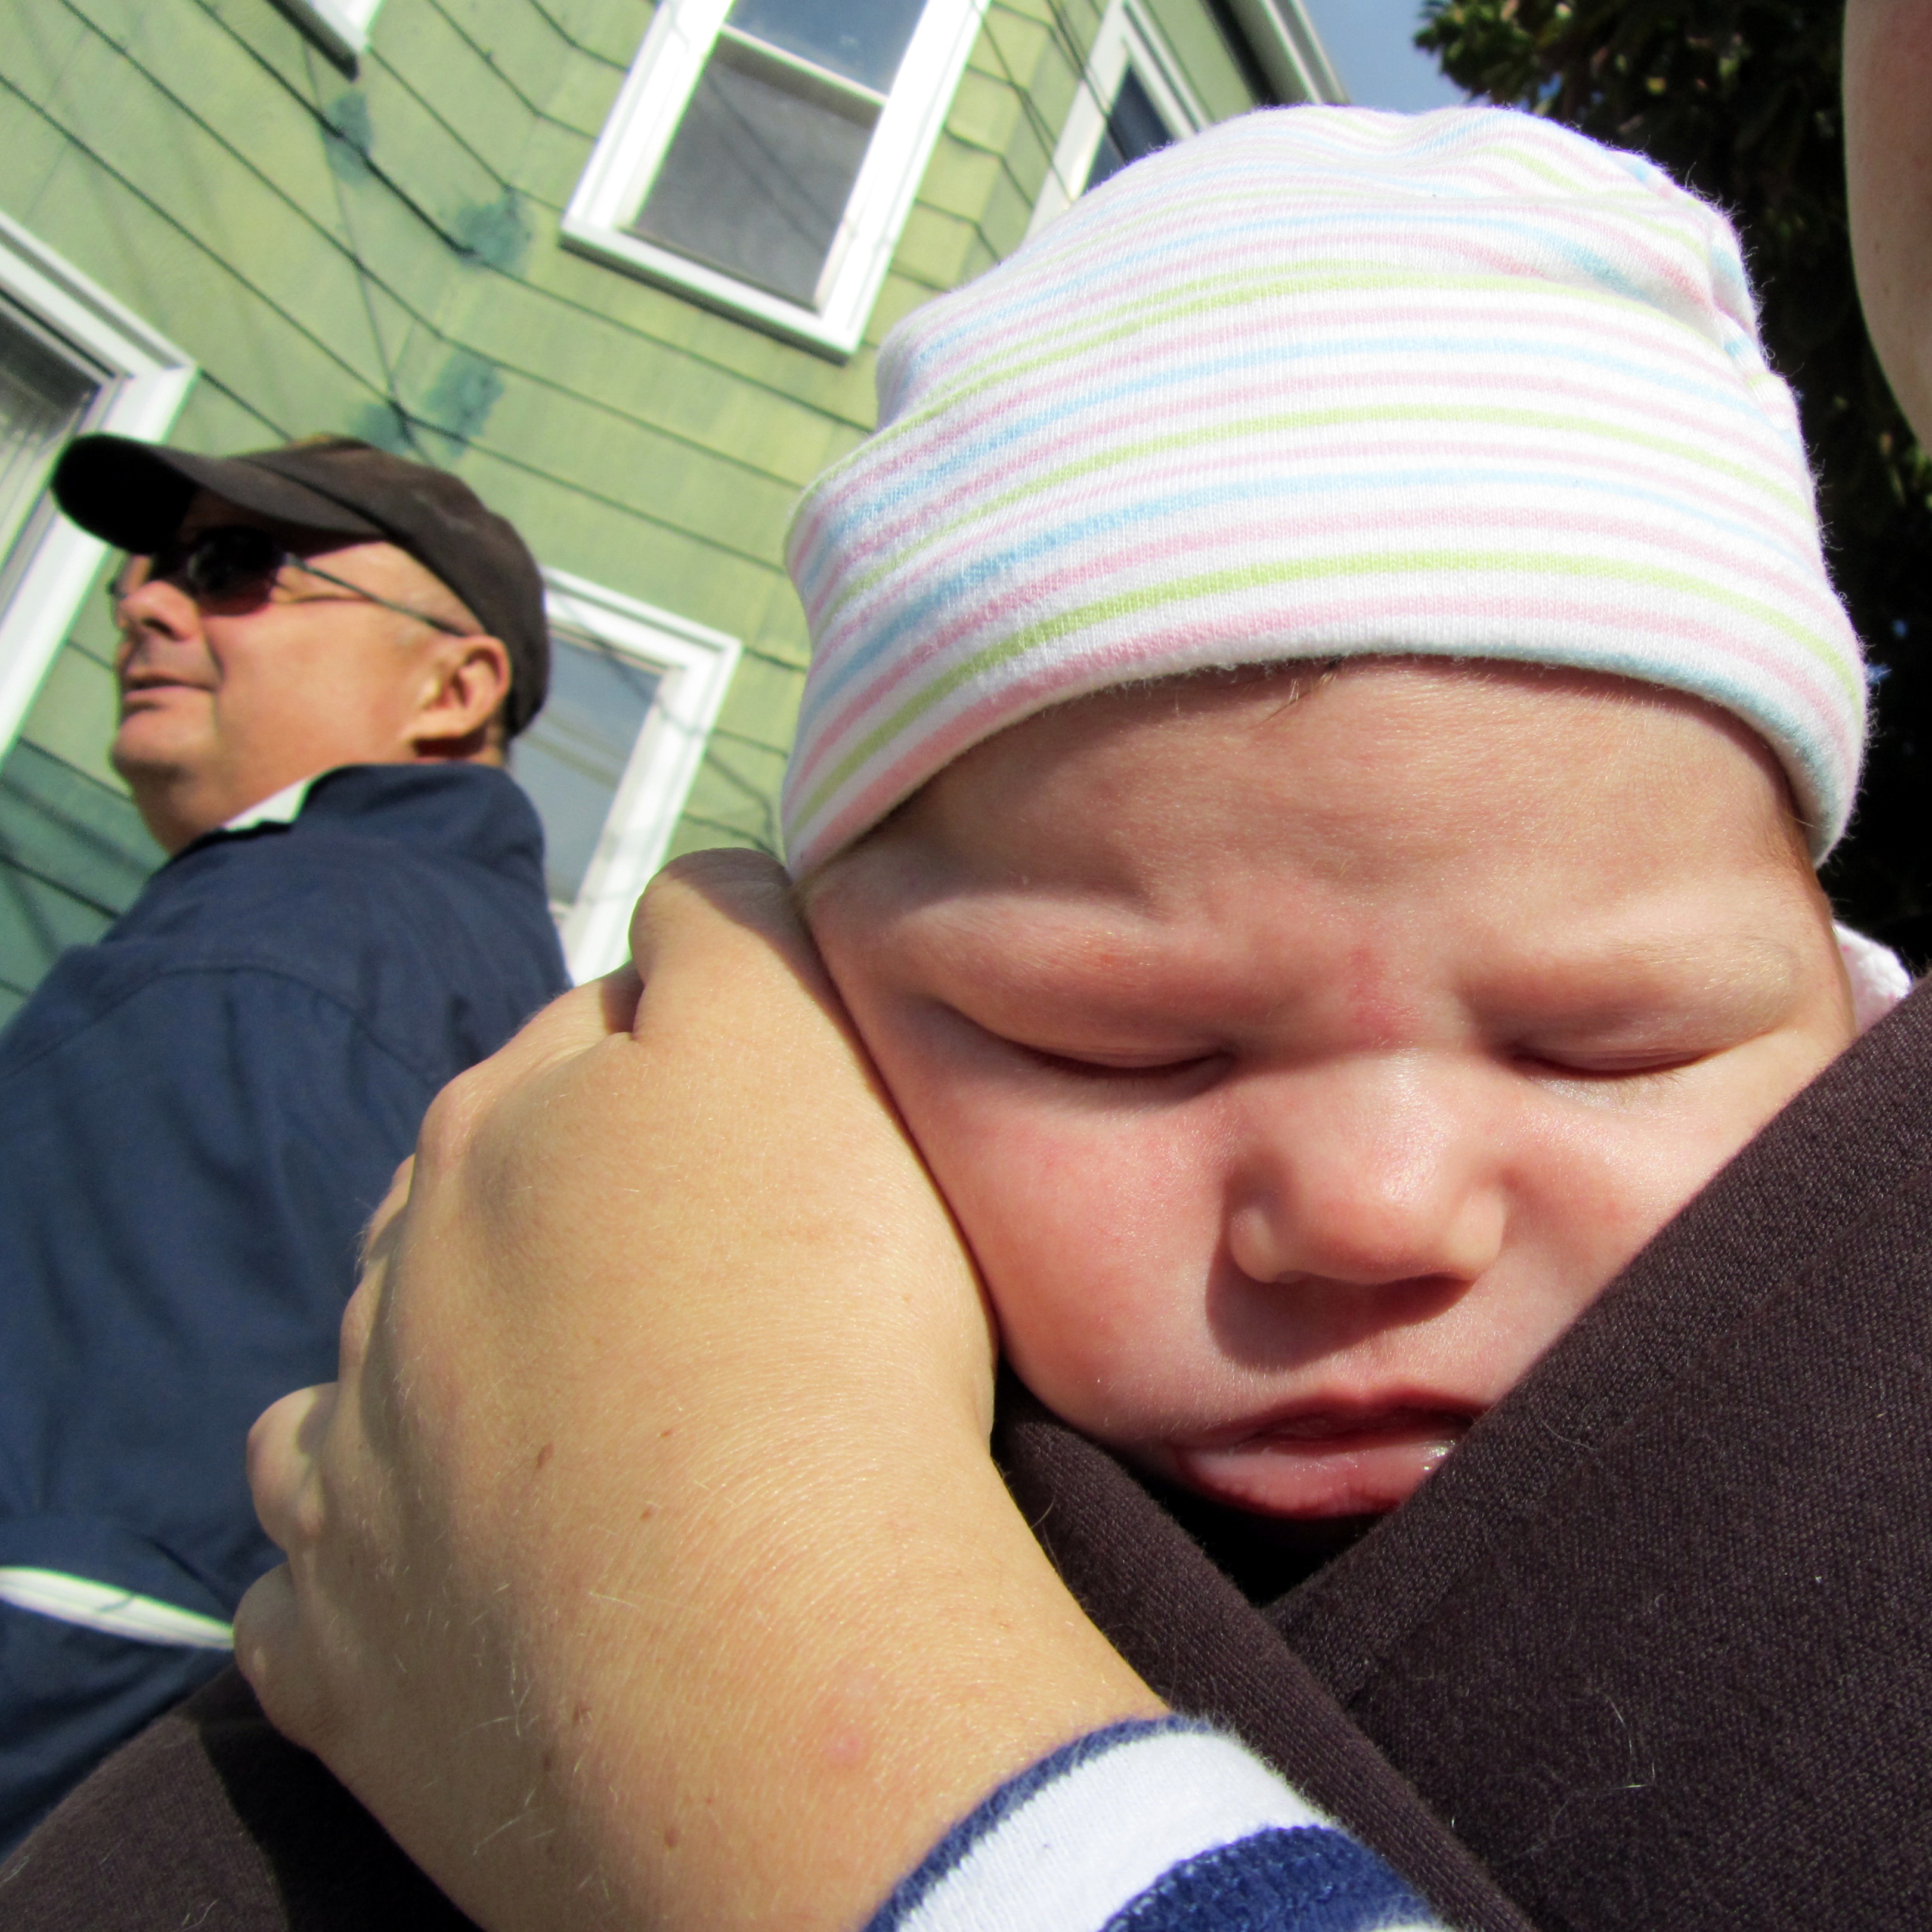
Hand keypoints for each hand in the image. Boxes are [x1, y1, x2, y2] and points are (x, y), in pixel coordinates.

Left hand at [238, 851, 1158, 1931]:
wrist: (757, 1642)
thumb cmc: (809, 1314)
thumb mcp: (795, 1047)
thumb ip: (730, 928)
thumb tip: (692, 886)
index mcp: (503, 1125)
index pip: (588, 1035)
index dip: (685, 1059)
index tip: (766, 1120)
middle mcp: (400, 1272)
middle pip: (473, 1193)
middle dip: (557, 1197)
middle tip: (688, 1264)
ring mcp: (352, 1461)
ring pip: (371, 1369)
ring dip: (441, 1364)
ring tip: (556, 1410)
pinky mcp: (342, 1641)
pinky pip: (312, 1570)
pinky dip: (365, 1549)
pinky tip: (441, 1556)